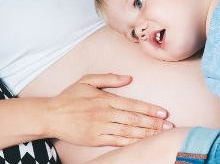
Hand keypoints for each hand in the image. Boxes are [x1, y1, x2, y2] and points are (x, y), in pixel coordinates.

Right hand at [45, 74, 173, 146]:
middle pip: (134, 119)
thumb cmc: (69, 97)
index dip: (150, 109)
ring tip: (160, 134)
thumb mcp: (87, 80)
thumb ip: (108, 78)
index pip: (133, 105)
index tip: (164, 112)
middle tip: (169, 126)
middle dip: (153, 123)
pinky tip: (141, 142)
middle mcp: (105, 114)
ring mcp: (100, 128)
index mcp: (105, 99)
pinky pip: (116, 141)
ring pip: (128, 131)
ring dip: (145, 133)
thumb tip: (128, 78)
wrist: (50, 115)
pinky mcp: (95, 139)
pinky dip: (130, 142)